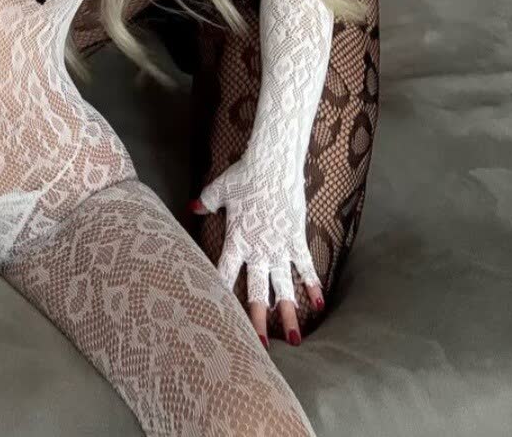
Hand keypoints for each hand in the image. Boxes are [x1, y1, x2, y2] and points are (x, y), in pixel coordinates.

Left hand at [187, 145, 325, 347]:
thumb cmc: (244, 175)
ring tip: (294, 340)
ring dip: (288, 313)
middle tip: (258, 347)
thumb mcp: (220, 190)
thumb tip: (192, 206)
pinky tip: (319, 304)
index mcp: (236, 240)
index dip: (221, 296)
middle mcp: (257, 250)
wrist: (273, 164)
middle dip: (257, 321)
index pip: (225, 274)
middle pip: (256, 292)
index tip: (218, 318)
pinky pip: (305, 267)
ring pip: (283, 287)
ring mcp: (279, 247)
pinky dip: (312, 285)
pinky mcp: (297, 239)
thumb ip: (206, 202)